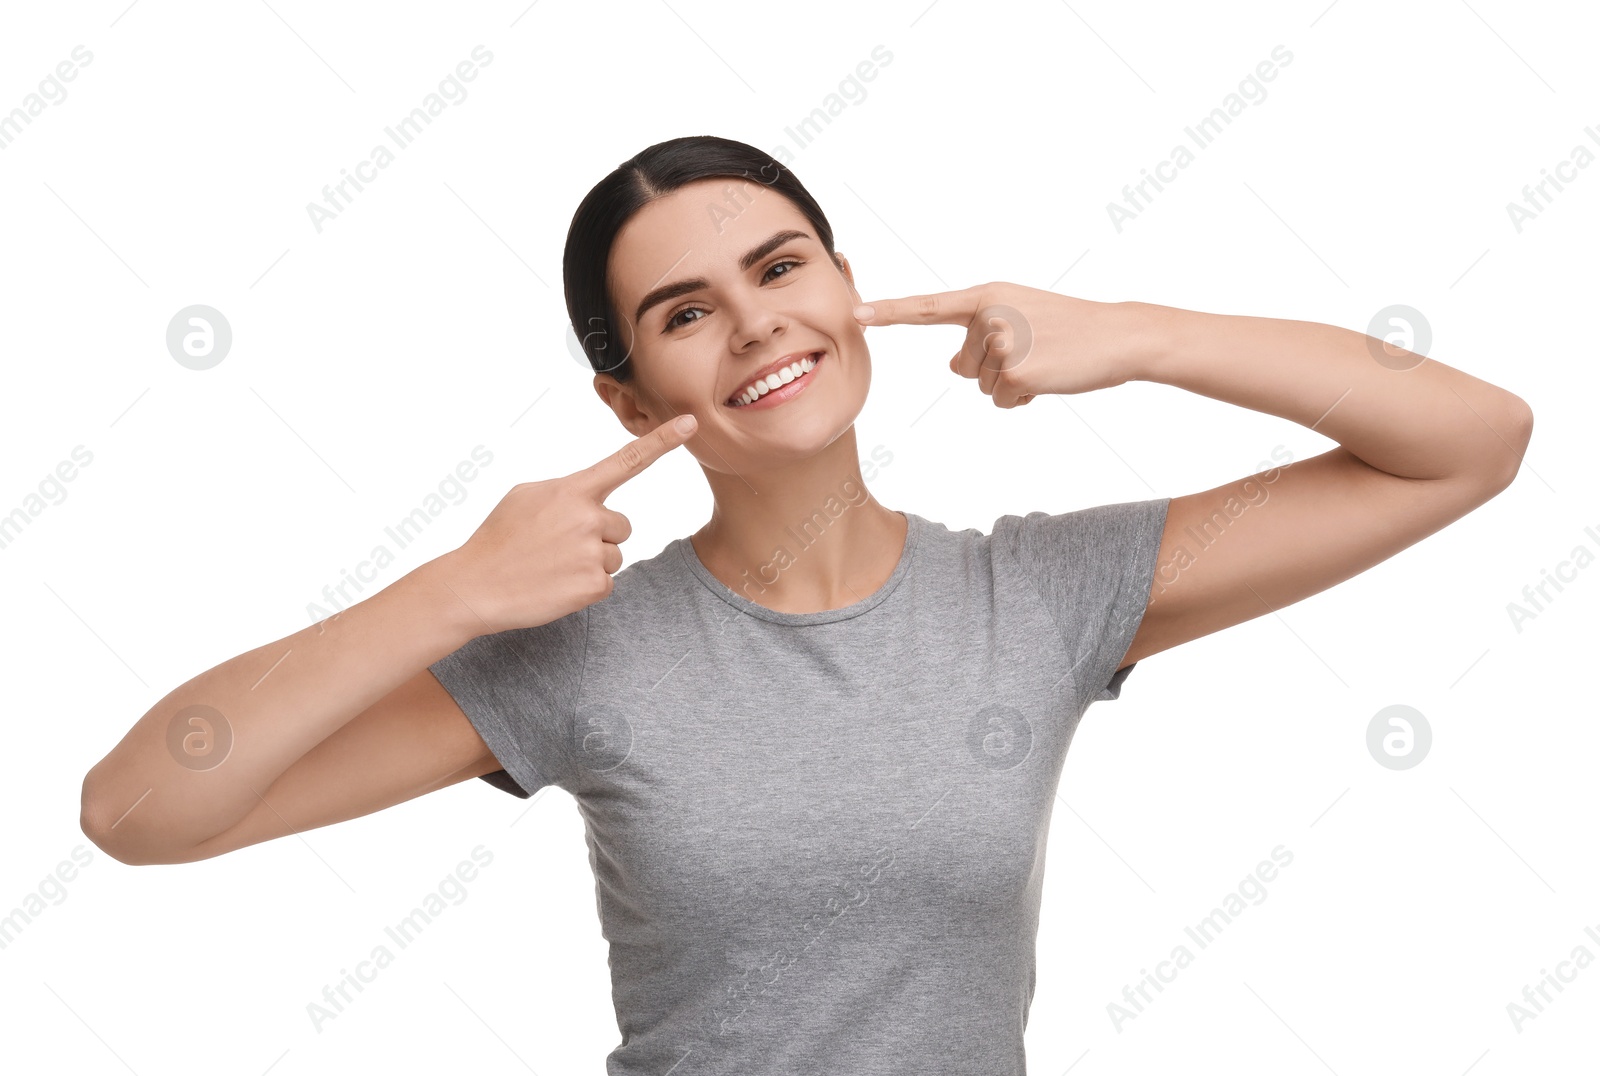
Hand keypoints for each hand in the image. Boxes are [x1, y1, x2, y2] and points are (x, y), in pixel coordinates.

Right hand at [437, 414, 697, 635]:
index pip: (627, 460)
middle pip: (621, 525)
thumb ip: (567, 492)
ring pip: (614, 555)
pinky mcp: (594, 585)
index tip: (691, 423)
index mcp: (572, 490)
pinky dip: (584, 587)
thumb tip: (589, 500)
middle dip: (598, 536)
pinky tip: (555, 585)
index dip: (662, 441)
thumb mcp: (526, 497)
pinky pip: (606, 583)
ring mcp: (593, 551)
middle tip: (558, 547)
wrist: (474, 585)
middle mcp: (588, 516)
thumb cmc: (499, 539)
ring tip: (552, 566)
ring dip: (590, 562)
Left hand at [852, 282, 1142, 407]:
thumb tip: (953, 366)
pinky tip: (1049, 378)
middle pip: (964, 366)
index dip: (890, 312)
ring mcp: (1002, 343)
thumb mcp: (1021, 319)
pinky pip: (1001, 402)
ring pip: (983, 387)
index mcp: (987, 295)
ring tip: (1046, 361)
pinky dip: (1023, 400)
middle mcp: (989, 315)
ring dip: (1012, 385)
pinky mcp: (1016, 373)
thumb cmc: (1070, 329)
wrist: (1119, 337)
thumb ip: (980, 335)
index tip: (856, 315)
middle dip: (996, 369)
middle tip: (1037, 351)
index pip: (929, 307)